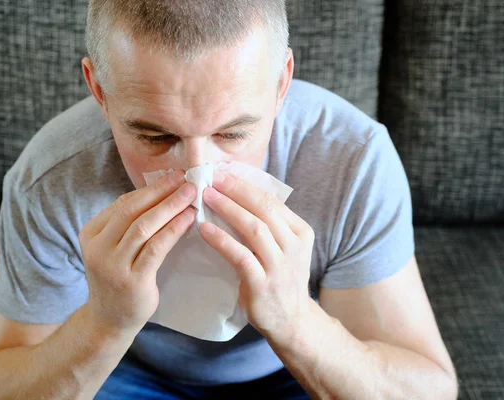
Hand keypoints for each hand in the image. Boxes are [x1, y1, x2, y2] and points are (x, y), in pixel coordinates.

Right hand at [79, 171, 196, 335]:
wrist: (109, 320)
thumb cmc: (118, 278)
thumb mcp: (113, 248)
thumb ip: (129, 225)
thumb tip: (164, 193)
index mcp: (91, 233)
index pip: (123, 203)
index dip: (150, 188)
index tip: (173, 176)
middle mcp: (98, 247)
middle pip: (132, 210)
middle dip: (161, 191)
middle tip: (186, 179)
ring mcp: (112, 265)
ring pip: (143, 226)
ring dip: (170, 207)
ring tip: (191, 195)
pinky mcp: (132, 280)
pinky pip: (155, 248)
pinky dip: (173, 229)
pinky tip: (189, 219)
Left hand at [199, 171, 314, 340]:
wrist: (290, 320)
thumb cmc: (279, 278)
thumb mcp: (283, 247)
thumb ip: (268, 224)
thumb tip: (235, 192)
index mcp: (300, 231)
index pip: (272, 200)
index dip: (245, 184)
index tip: (222, 173)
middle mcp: (294, 246)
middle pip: (264, 208)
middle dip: (235, 190)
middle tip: (211, 178)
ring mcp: (280, 266)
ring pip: (254, 228)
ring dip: (227, 209)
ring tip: (205, 196)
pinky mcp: (263, 284)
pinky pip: (241, 256)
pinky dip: (221, 240)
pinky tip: (204, 229)